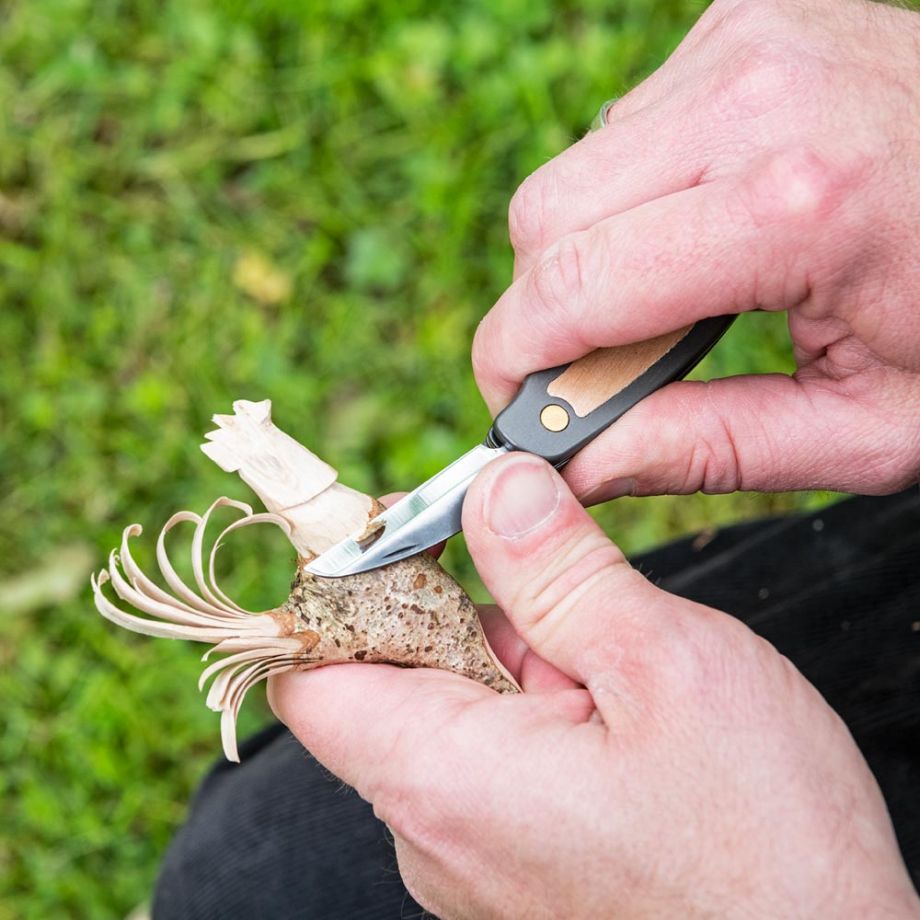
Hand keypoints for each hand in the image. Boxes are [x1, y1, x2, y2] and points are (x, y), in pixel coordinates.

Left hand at [269, 454, 917, 917]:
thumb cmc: (764, 849)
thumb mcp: (667, 667)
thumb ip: (561, 571)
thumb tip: (496, 489)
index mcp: (443, 779)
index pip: (313, 671)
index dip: (343, 588)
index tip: (407, 533)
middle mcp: (435, 831)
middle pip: (392, 679)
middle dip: (472, 618)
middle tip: (573, 613)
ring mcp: (472, 855)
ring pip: (452, 713)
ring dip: (519, 667)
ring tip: (615, 687)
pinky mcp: (513, 865)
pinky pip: (490, 761)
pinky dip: (537, 717)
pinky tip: (616, 730)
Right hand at [473, 0, 919, 501]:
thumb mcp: (866, 427)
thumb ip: (708, 449)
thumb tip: (579, 461)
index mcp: (797, 207)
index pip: (570, 286)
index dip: (513, 361)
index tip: (519, 408)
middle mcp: (758, 97)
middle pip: (543, 221)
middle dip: (542, 311)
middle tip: (595, 365)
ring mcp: (748, 43)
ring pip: (570, 173)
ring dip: (586, 253)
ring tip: (670, 295)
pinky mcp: (742, 24)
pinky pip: (621, 131)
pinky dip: (629, 197)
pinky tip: (696, 226)